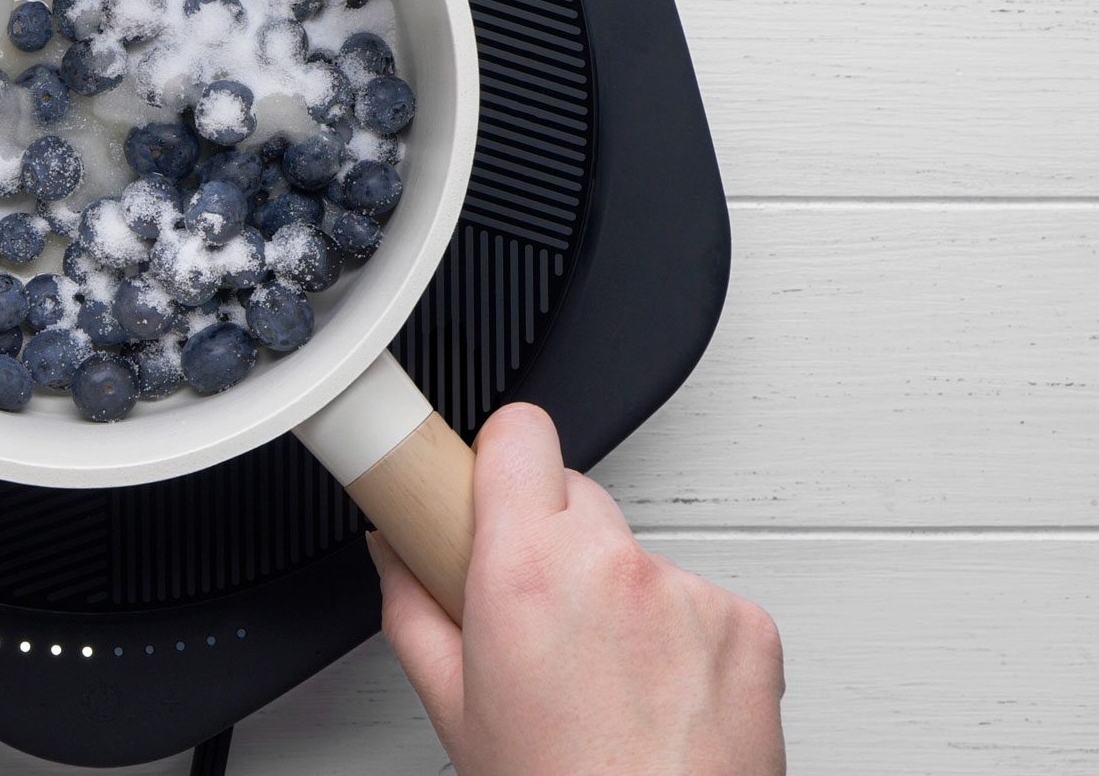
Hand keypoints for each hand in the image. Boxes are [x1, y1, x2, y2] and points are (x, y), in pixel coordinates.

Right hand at [370, 404, 784, 775]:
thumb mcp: (454, 710)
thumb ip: (413, 610)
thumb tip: (396, 557)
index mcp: (527, 573)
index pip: (518, 434)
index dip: (498, 455)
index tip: (486, 481)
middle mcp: (611, 568)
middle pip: (573, 493)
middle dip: (550, 537)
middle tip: (536, 612)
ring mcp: (688, 593)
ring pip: (634, 553)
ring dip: (617, 594)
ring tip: (603, 680)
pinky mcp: (748, 625)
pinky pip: (699, 600)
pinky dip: (680, 636)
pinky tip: (659, 697)